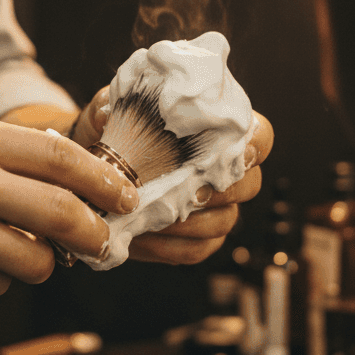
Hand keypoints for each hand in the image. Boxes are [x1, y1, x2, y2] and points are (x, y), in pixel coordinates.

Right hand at [0, 114, 138, 300]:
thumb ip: (9, 151)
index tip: (126, 197)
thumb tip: (79, 173)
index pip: (61, 158)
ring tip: (20, 252)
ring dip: (42, 263)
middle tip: (106, 242)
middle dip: (96, 233)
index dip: (104, 180)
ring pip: (36, 260)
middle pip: (62, 212)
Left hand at [73, 91, 273, 265]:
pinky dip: (168, 245)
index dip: (254, 146)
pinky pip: (195, 249)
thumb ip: (114, 106)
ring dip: (189, 221)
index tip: (230, 152)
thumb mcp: (108, 111)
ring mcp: (216, 210)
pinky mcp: (196, 241)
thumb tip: (111, 113)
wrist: (94, 177)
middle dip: (218, 190)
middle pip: (249, 184)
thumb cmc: (112, 136)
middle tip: (185, 190)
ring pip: (223, 220)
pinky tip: (144, 235)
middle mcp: (227, 172)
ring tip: (153, 214)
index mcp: (220, 133)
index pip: (260, 138)